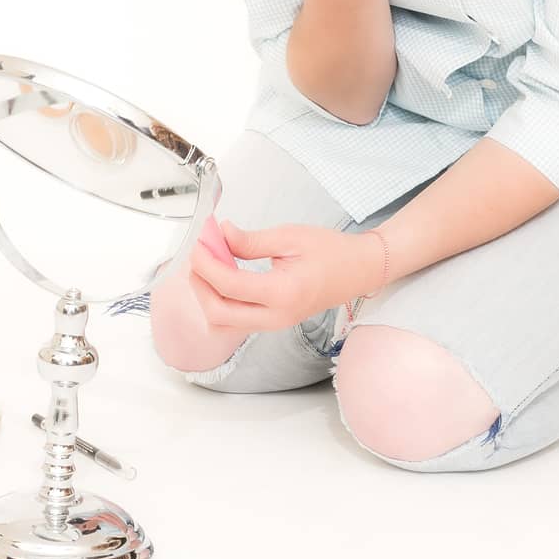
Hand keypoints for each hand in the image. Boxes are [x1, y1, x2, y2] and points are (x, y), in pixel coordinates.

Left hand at [187, 216, 383, 333]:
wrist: (359, 270)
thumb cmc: (331, 251)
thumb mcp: (290, 237)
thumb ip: (251, 241)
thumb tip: (220, 235)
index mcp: (282, 294)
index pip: (229, 286)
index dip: (206, 263)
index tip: (198, 241)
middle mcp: (276, 317)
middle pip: (219, 314)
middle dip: (200, 284)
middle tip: (198, 254)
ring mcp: (274, 324)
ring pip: (224, 323)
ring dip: (208, 296)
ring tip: (209, 264)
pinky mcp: (273, 323)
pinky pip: (236, 320)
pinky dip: (221, 301)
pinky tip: (223, 275)